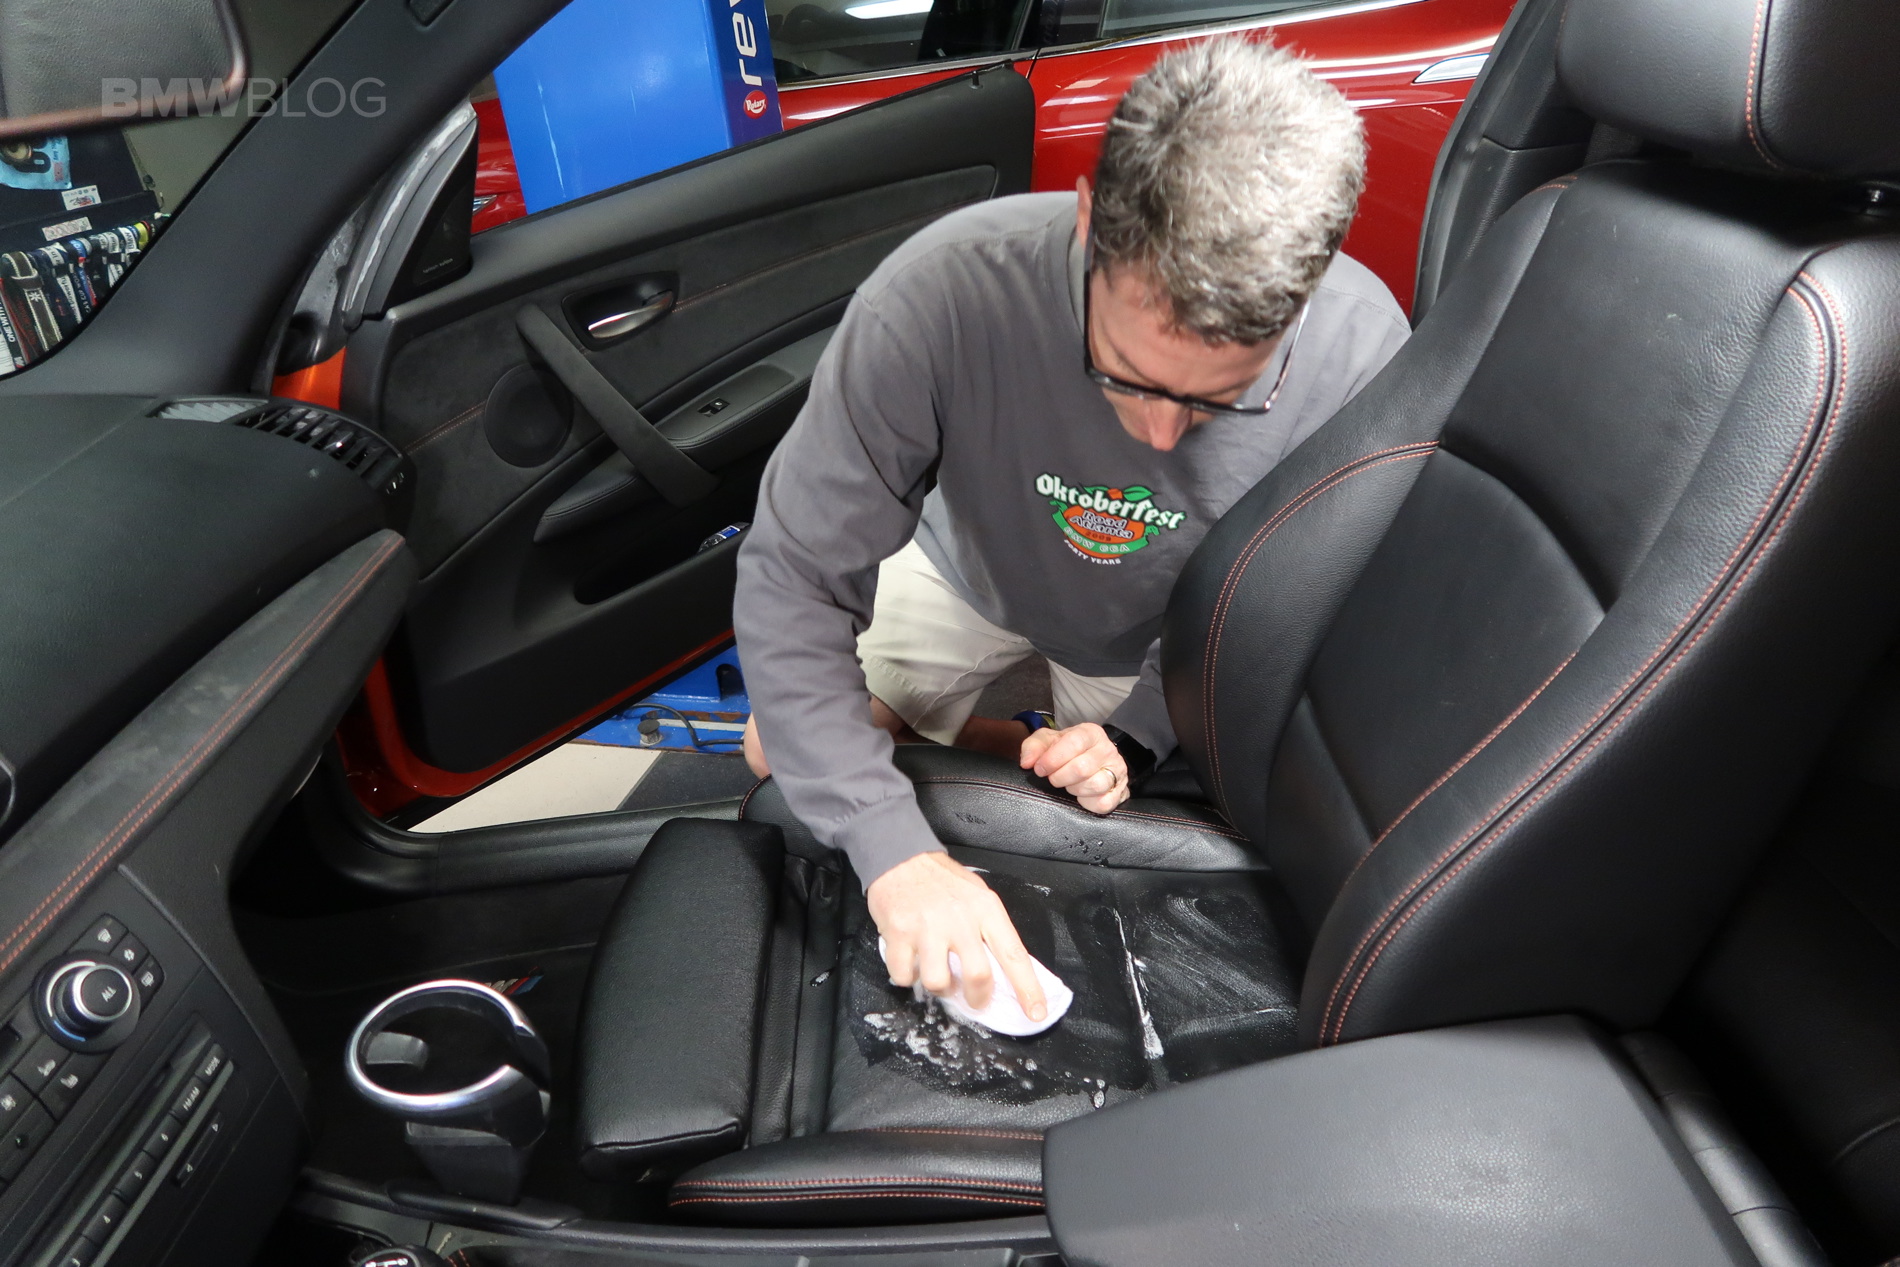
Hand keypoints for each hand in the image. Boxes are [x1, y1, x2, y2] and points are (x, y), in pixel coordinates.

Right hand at [866, 851, 1046, 1018]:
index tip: (1036, 1012)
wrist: (900, 859)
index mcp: (986, 909)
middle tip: (974, 1000)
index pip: (1014, 955)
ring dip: (939, 988)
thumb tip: (1005, 972)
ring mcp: (928, 927)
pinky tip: (912, 961)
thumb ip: (991, 930)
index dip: (1027, 988)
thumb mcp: (978, 897)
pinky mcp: (899, 933)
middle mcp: (960, 918)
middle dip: (978, 998)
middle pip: (978, 976)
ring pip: (938, 982)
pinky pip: (904, 975)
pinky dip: (908, 976)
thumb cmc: (942, 882)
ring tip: (937, 974)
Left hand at [1021, 721, 1129, 814]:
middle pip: (1082, 768)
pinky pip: (1103, 803)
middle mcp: (1108, 750)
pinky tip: (1081, 795)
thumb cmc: (1066, 750)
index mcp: (1091, 733)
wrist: (1090, 761)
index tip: (1040, 769)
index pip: (1074, 743)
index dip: (1053, 758)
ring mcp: (1117, 771)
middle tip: (1053, 778)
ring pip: (1094, 786)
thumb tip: (1027, 762)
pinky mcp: (1121, 792)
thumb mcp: (1048, 742)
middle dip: (1060, 777)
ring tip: (1069, 784)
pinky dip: (1087, 803)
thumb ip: (1034, 746)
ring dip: (1074, 789)